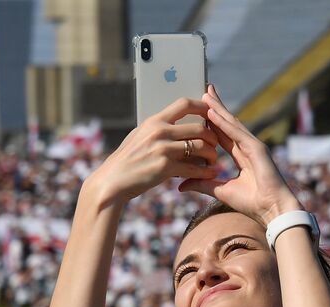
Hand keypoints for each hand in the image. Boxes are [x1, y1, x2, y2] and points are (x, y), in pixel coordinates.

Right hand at [86, 98, 218, 205]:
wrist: (113, 180)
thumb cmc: (127, 159)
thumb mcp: (139, 135)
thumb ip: (158, 128)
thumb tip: (175, 122)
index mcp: (155, 121)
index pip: (184, 104)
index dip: (202, 107)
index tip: (212, 113)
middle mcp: (160, 132)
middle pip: (199, 128)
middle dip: (213, 136)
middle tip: (216, 144)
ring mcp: (163, 150)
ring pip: (200, 147)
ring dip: (211, 154)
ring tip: (213, 160)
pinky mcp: (165, 168)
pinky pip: (193, 168)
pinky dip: (205, 172)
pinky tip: (210, 174)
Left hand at [180, 85, 301, 225]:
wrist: (272, 210)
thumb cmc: (252, 204)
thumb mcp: (221, 191)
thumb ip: (202, 184)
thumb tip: (181, 185)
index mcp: (241, 156)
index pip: (223, 134)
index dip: (212, 121)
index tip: (200, 109)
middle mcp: (247, 147)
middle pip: (228, 123)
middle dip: (216, 107)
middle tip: (204, 91)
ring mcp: (253, 146)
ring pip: (232, 124)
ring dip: (218, 109)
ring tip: (206, 95)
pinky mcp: (257, 149)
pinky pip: (237, 133)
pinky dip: (224, 123)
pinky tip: (213, 113)